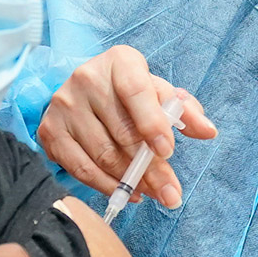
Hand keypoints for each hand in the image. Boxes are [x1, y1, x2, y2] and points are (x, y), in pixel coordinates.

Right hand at [38, 46, 217, 210]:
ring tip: (153, 194)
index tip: (168, 152)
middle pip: (123, 133)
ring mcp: (64, 105)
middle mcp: (86, 78)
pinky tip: (126, 192)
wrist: (86, 89)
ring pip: (103, 154)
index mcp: (120, 61)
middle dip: (151, 168)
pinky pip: (80, 168)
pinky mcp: (50, 130)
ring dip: (131, 181)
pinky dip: (105, 185)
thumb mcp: (158, 93)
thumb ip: (184, 110)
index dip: (153, 124)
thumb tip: (207, 131)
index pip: (137, 92)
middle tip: (170, 193)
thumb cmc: (130, 92)